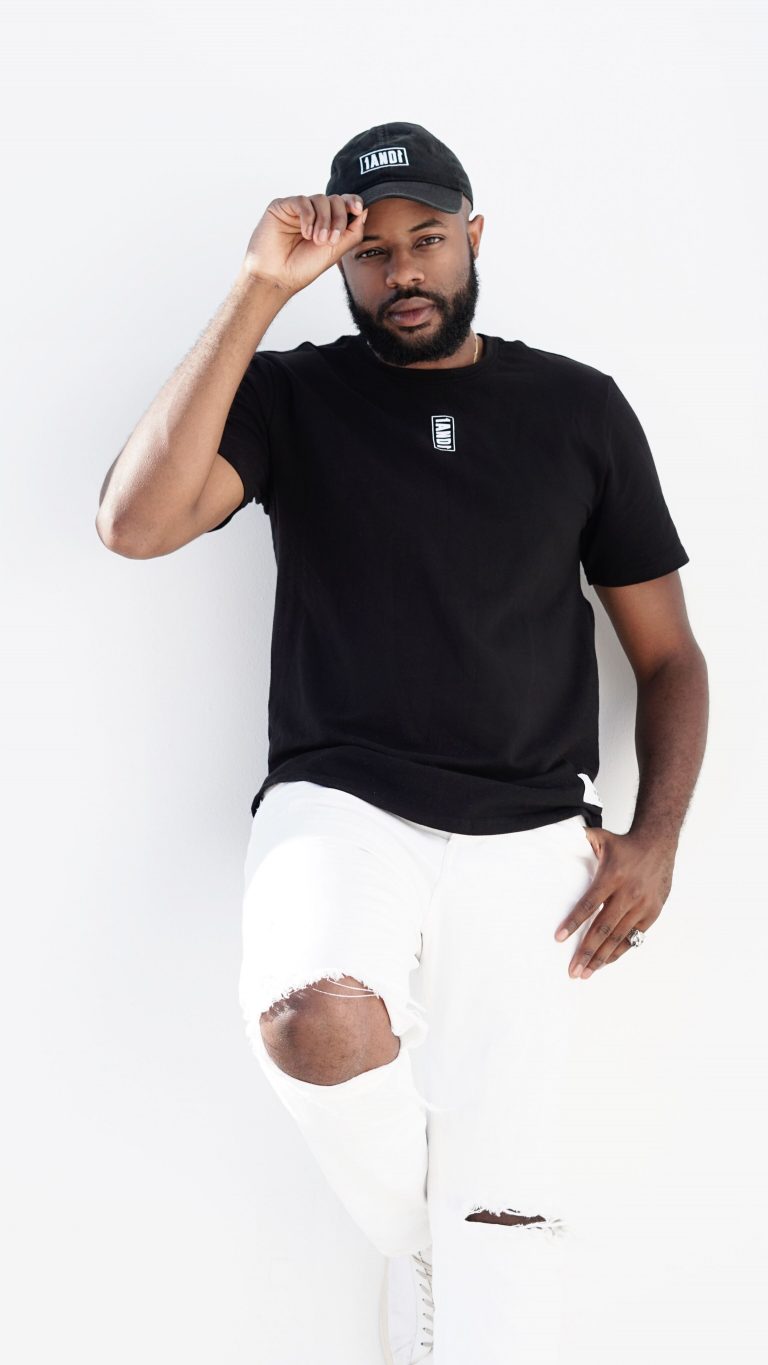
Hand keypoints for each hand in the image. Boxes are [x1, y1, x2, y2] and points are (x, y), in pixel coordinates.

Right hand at [241, 193, 367, 294]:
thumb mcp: (335, 252)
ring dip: (323, 220)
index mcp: (326, 223)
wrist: (277, 277)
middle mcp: (313, 214)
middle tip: (331, 240)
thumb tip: (364, 210)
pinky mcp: (282, 207)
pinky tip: (306, 233)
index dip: (352, 202)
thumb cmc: (303, 267)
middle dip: (338, 218)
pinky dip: (308, 217)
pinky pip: (302, 201)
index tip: (357, 209)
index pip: (343, 204)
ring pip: (320, 199)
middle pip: (335, 200)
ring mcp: (297, 209)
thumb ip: (352, 232)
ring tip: (316, 240)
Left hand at [553, 827, 676, 978]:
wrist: (659, 843)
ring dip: (601, 957)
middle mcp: (629, 893)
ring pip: (619, 938)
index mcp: (613, 876)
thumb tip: (557, 839)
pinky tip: (605, 961)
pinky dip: (619, 951)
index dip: (574, 922)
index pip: (590, 904)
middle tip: (572, 971)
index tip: (559, 938)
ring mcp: (642, 906)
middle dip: (586, 952)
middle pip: (603, 928)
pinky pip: (633, 938)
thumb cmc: (625, 844)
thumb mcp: (601, 838)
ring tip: (585, 973)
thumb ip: (580, 841)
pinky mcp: (652, 913)